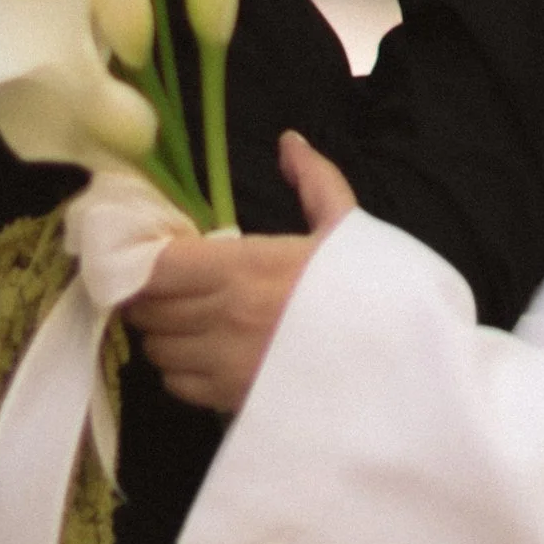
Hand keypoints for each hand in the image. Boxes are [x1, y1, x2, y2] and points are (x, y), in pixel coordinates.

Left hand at [125, 133, 357, 413]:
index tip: (150, 251)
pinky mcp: (234, 401)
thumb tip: (290, 142)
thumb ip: (314, 181)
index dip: (139, 260)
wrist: (405, 369)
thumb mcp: (348, 230)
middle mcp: (223, 317)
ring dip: (164, 332)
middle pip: (147, 309)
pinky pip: (178, 386)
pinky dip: (181, 370)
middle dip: (149, 295)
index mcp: (244, 267)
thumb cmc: (376, 296)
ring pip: (157, 349)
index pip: (154, 267)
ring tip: (188, 319)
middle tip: (170, 283)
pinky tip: (206, 354)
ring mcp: (225, 365)